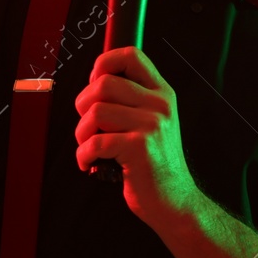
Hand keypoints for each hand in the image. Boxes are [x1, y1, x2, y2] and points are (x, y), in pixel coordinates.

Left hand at [73, 47, 200, 230]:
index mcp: (162, 93)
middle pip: (103, 84)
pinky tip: (90, 164)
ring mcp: (151, 126)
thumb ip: (132, 100)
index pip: (130, 56)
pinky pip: (95, 142)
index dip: (103, 64)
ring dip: (81, 133)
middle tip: (89, 127)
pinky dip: (83, 155)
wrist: (175, 202)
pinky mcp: (140, 149)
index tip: (94, 86)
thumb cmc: (154, 163)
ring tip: (90, 147)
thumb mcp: (153, 122)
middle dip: (83, 105)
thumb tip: (94, 81)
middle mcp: (159, 105)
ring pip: (95, 112)